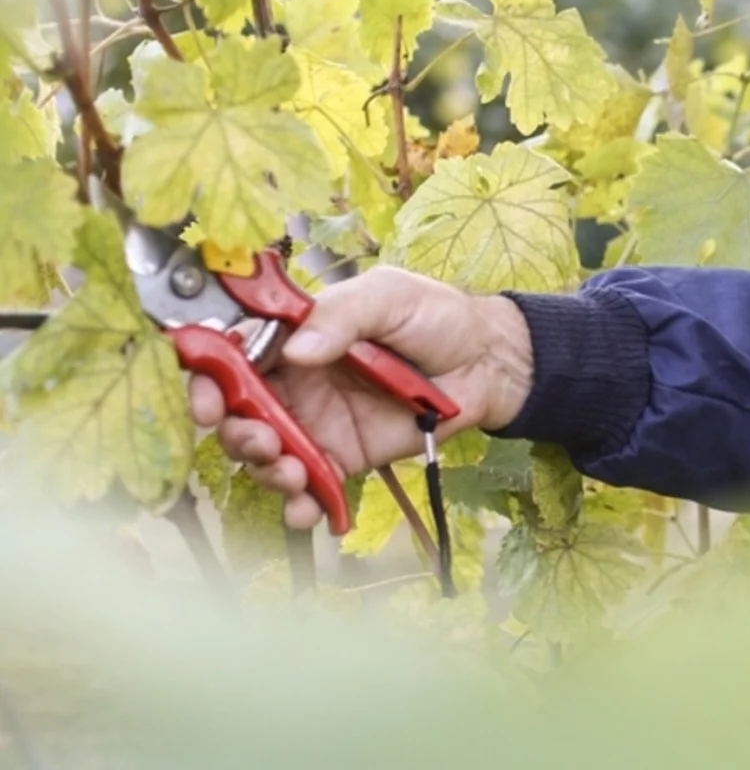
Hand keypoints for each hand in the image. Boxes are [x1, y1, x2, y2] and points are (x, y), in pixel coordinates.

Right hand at [189, 267, 533, 531]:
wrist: (486, 362)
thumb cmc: (436, 318)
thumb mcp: (389, 297)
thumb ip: (342, 315)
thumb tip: (296, 349)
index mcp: (294, 337)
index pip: (232, 355)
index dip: (208, 378)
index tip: (206, 400)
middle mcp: (294, 383)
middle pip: (237, 413)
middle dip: (233, 431)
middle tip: (258, 440)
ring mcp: (315, 423)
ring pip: (266, 453)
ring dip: (265, 468)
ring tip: (291, 471)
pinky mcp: (342, 457)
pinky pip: (309, 487)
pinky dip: (299, 504)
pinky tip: (306, 509)